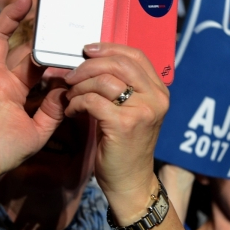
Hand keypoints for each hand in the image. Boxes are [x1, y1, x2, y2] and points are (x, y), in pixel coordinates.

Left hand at [64, 43, 168, 220]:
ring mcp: (142, 111)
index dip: (110, 48)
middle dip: (89, 65)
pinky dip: (76, 102)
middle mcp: (156, 98)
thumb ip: (123, 85)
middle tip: (71, 75)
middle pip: (119, 64)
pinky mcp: (124, 124)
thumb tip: (94, 60)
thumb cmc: (126, 144)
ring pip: (104, 81)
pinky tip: (71, 111)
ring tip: (70, 96)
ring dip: (80, 86)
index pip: (136, 56)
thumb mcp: (132, 109)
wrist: (130, 180)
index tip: (88, 50)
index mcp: (159, 91)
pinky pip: (92, 101)